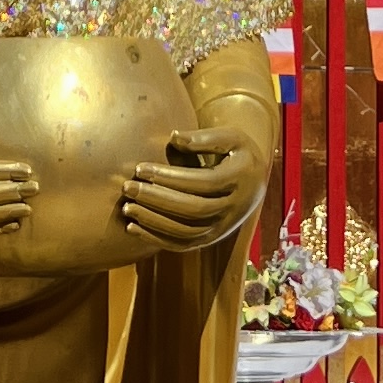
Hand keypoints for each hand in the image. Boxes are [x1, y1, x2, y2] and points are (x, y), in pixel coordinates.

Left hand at [119, 124, 266, 249]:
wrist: (254, 181)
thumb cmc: (236, 153)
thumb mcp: (230, 137)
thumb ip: (204, 137)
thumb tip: (174, 137)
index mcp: (241, 179)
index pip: (202, 182)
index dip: (170, 177)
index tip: (141, 168)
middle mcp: (234, 208)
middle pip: (193, 209)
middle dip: (157, 199)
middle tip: (128, 187)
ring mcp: (223, 228)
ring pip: (186, 233)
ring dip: (154, 222)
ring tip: (127, 208)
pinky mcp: (211, 239)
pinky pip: (182, 245)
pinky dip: (157, 240)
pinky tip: (133, 228)